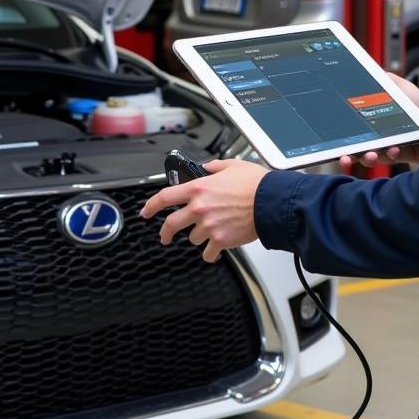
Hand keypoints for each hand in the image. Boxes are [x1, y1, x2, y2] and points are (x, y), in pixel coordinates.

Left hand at [140, 158, 268, 262]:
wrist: (272, 203)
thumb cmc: (256, 184)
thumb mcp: (232, 165)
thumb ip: (214, 167)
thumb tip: (207, 168)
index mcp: (199, 188)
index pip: (164, 197)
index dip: (151, 206)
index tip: (146, 211)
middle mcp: (199, 208)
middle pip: (171, 224)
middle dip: (165, 232)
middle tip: (165, 236)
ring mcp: (208, 226)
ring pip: (192, 238)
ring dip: (198, 236)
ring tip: (209, 231)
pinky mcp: (220, 241)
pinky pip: (207, 253)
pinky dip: (210, 252)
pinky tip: (216, 247)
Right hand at [339, 73, 418, 169]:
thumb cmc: (417, 105)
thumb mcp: (399, 86)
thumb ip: (384, 79)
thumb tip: (368, 67)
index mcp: (368, 117)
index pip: (348, 125)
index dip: (337, 131)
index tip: (331, 133)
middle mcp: (371, 134)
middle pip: (351, 146)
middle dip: (345, 153)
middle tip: (344, 154)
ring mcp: (382, 146)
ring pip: (367, 157)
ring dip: (366, 157)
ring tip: (370, 153)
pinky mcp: (395, 154)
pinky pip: (388, 158)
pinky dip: (389, 154)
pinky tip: (393, 148)